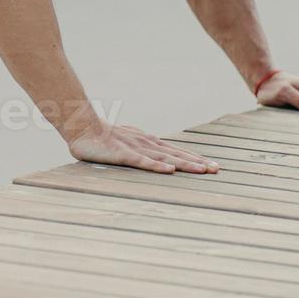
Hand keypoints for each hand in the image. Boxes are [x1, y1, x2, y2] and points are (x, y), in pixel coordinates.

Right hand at [67, 121, 218, 173]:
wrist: (82, 126)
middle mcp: (147, 144)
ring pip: (165, 158)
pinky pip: (142, 161)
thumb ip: (141, 149)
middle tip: (217, 169)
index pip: (176, 152)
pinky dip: (157, 166)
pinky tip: (170, 170)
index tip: (211, 166)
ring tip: (202, 171)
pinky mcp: (123, 154)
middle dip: (197, 163)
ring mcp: (136, 148)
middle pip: (176, 154)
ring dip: (185, 164)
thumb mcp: (126, 142)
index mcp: (148, 142)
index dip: (194, 159)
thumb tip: (154, 157)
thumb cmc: (102, 137)